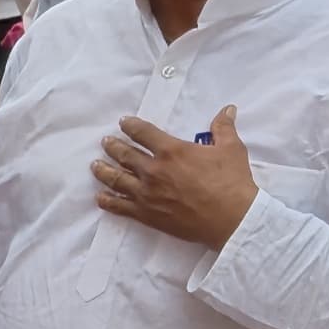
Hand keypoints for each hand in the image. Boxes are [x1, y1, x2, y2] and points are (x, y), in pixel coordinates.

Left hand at [97, 106, 260, 247]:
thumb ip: (224, 128)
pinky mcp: (146, 213)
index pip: (143, 133)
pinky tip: (100, 197)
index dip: (131, 126)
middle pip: (124, 155)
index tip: (123, 123)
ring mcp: (146, 193)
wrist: (230, 218)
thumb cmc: (232, 182)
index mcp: (172, 151)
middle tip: (106, 142)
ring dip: (104, 170)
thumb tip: (227, 109)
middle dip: (113, 146)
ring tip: (95, 165)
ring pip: (116, 179)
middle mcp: (153, 170)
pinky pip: (119, 206)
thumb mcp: (232, 149)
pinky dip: (107, 201)